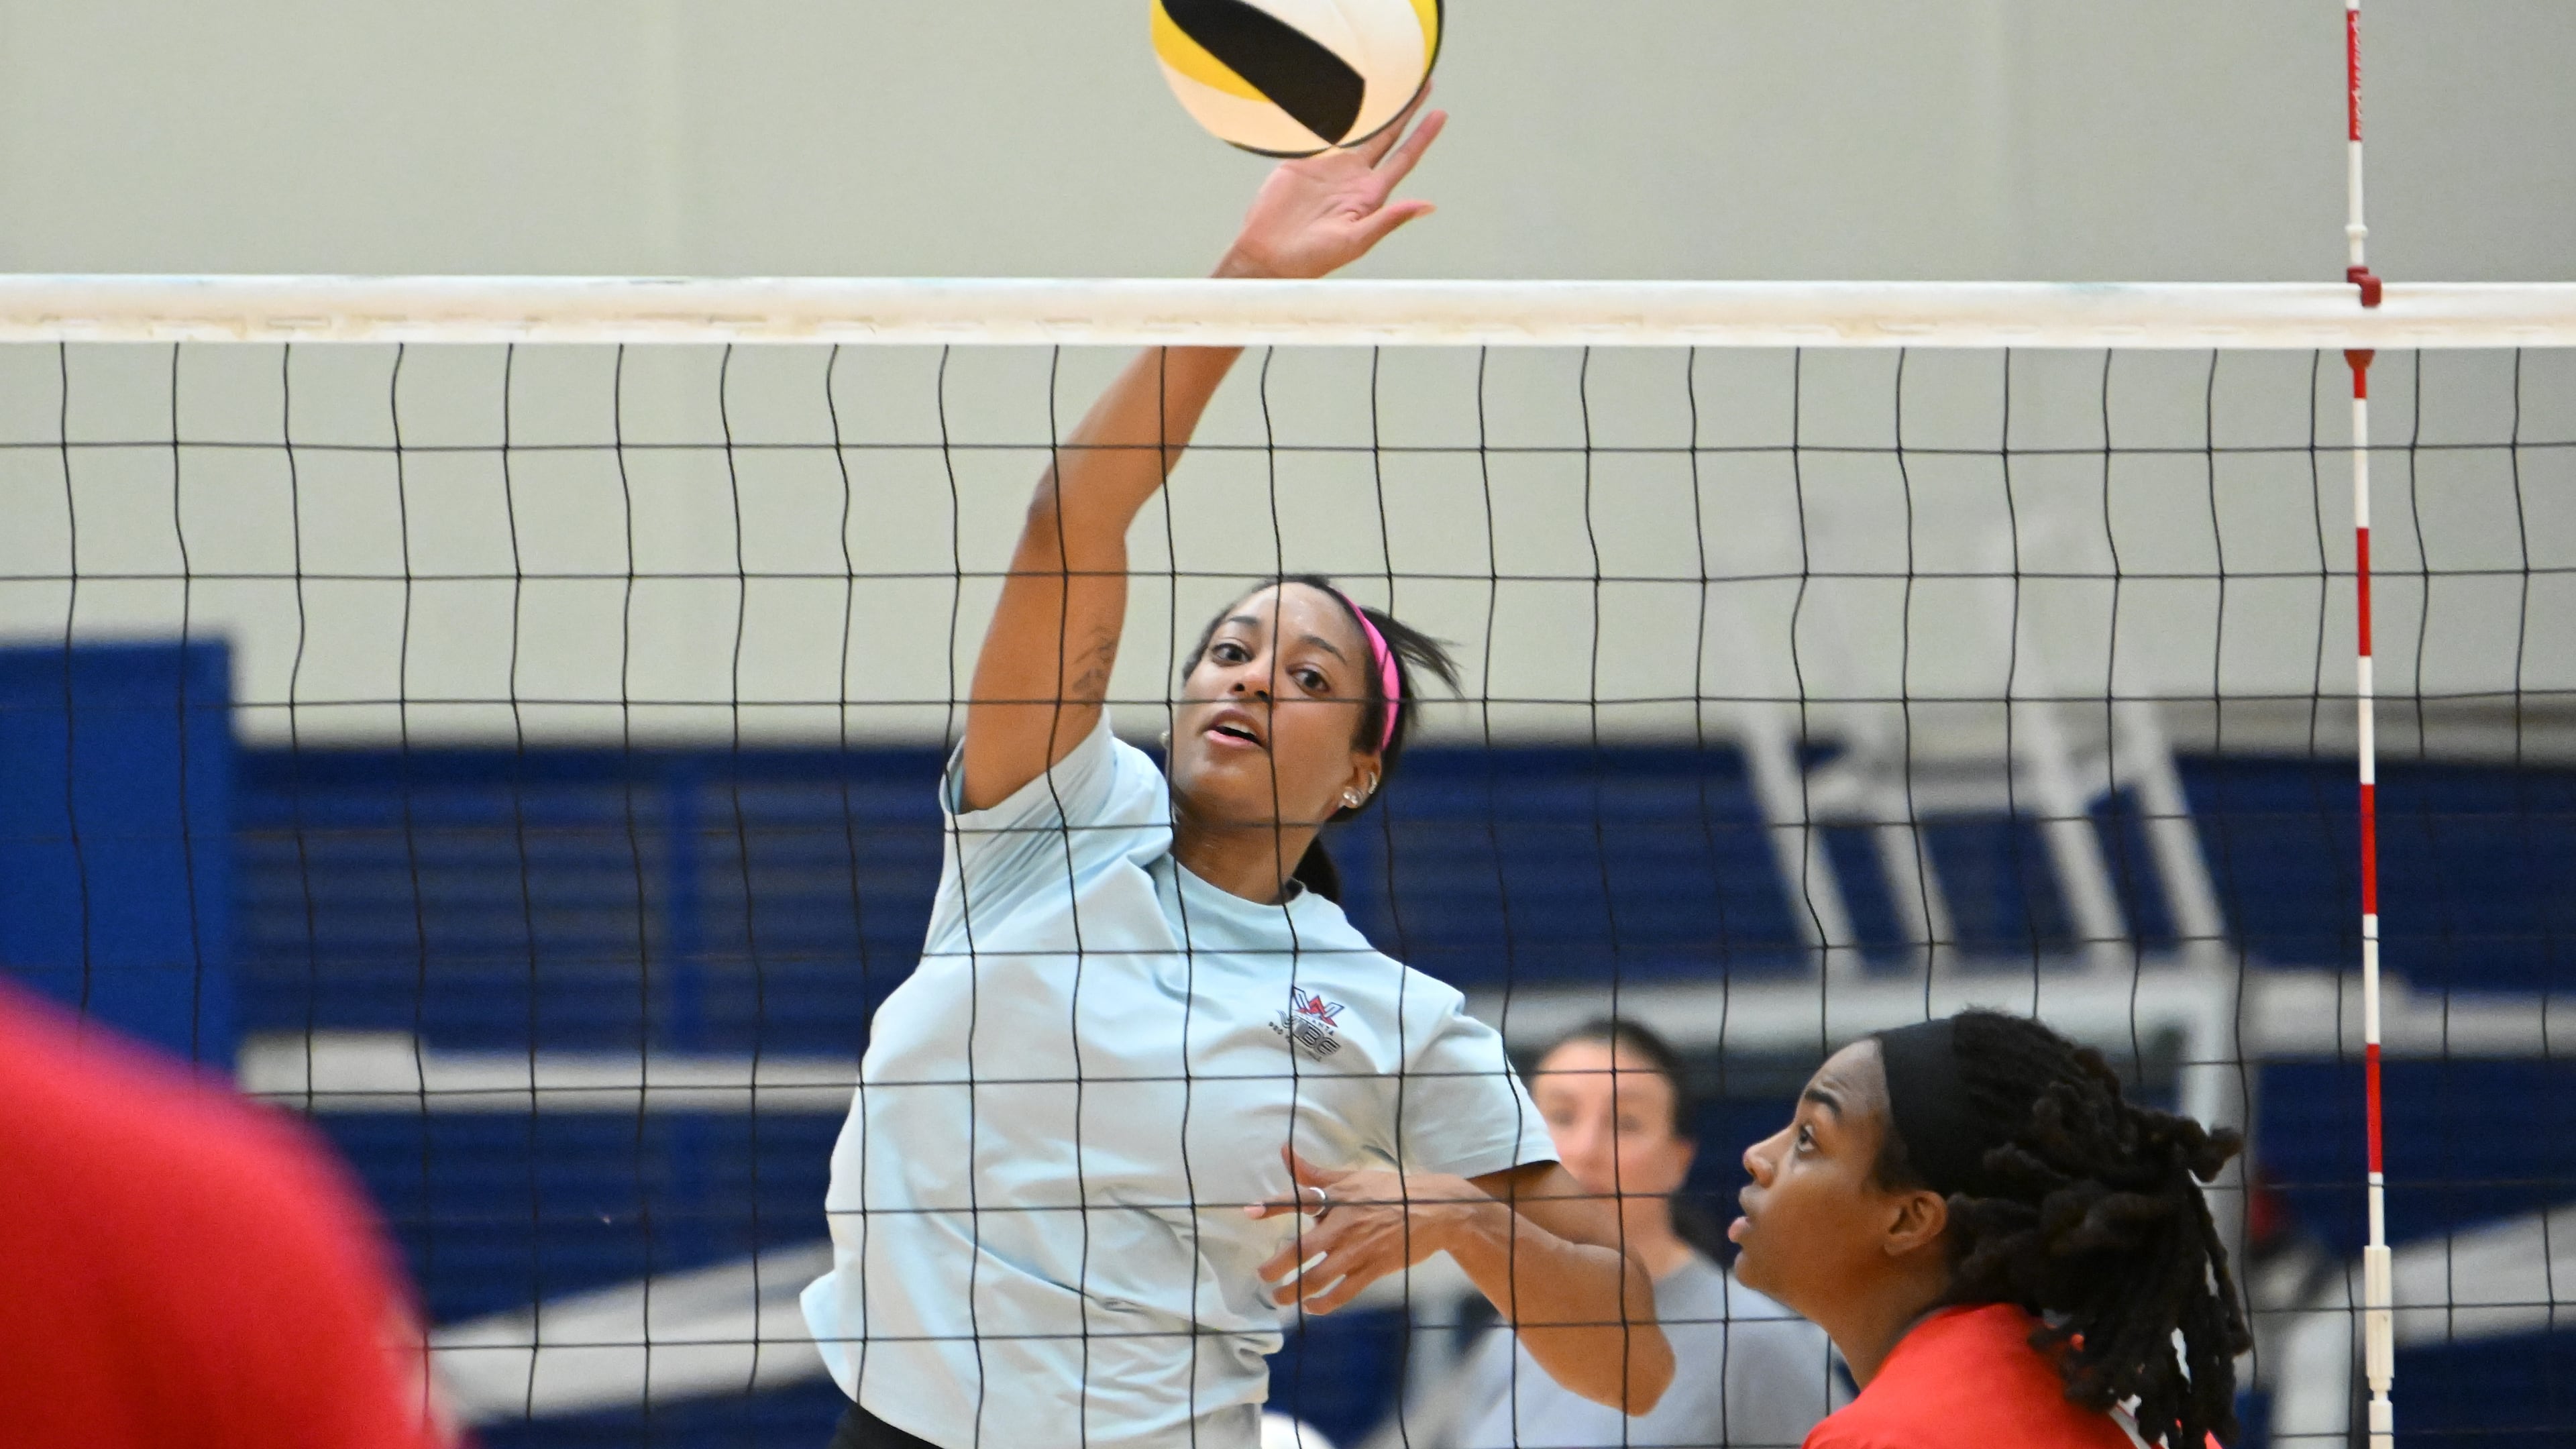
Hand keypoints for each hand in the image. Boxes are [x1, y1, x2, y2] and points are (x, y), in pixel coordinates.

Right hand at [1216, 93, 1445, 280]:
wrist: (1267, 254)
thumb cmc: (1312, 258)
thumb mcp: (1355, 241)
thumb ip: (1389, 220)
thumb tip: (1428, 206)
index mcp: (1370, 194)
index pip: (1403, 158)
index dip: (1422, 136)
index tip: (1440, 113)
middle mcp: (1353, 176)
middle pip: (1386, 135)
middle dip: (1405, 110)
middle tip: (1422, 82)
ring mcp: (1329, 167)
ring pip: (1358, 129)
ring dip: (1373, 107)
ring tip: (1389, 80)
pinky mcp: (1303, 160)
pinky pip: (1323, 131)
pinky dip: (1334, 113)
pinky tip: (1344, 93)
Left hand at [1246, 1146, 1488, 1313]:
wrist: (1434, 1211)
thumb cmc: (1388, 1191)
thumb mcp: (1350, 1176)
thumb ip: (1313, 1171)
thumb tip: (1283, 1150)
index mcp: (1337, 1198)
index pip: (1299, 1200)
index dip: (1273, 1206)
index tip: (1249, 1211)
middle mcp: (1343, 1226)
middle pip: (1301, 1250)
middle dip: (1276, 1268)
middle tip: (1262, 1277)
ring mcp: (1357, 1251)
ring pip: (1318, 1278)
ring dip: (1294, 1291)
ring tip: (1280, 1298)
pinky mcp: (1372, 1269)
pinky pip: (1342, 1293)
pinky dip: (1324, 1304)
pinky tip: (1311, 1307)